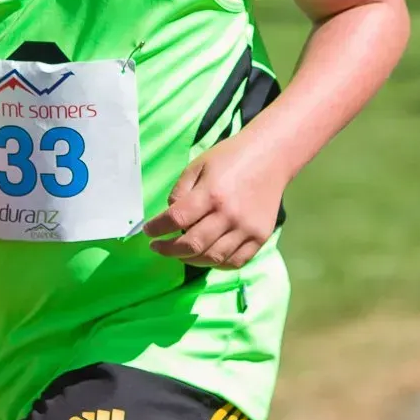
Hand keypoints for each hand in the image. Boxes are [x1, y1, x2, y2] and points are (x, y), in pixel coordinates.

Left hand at [142, 139, 284, 269]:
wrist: (270, 156)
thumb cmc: (230, 157)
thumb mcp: (198, 165)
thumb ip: (181, 191)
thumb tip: (171, 217)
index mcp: (211, 193)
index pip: (176, 219)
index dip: (157, 229)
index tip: (148, 231)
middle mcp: (229, 215)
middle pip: (191, 245)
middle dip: (168, 250)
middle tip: (158, 247)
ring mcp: (246, 228)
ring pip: (212, 258)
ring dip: (189, 259)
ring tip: (179, 252)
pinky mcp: (260, 236)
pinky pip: (235, 261)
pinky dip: (217, 264)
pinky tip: (206, 256)